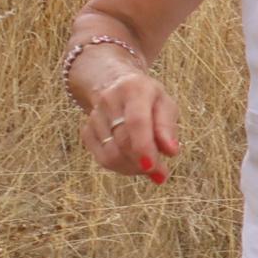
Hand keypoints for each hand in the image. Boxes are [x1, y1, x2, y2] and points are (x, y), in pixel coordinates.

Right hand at [80, 58, 180, 182]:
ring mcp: (94, 116)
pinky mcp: (86, 130)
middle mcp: (109, 101)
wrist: (115, 84)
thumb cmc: (149, 98)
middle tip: (161, 173)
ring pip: (110, 154)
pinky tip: (133, 163)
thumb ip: (168, 127)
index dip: (143, 146)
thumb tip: (171, 152)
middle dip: (142, 163)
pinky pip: (101, 158)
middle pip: (123, 141)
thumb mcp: (165, 104)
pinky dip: (120, 167)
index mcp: (134, 90)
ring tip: (149, 167)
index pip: (136, 121)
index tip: (152, 166)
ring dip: (132, 168)